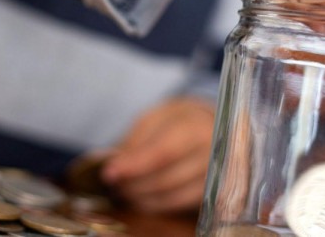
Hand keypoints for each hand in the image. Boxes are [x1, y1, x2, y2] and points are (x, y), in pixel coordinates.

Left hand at [101, 97, 214, 213]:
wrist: (214, 127)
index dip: (134, 166)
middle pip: (164, 179)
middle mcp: (211, 154)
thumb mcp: (156, 118)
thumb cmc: (179, 120)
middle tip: (113, 181)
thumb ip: (136, 140)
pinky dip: (155, 204)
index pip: (162, 152)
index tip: (109, 173)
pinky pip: (178, 206)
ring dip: (141, 196)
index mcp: (195, 127)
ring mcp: (215, 177)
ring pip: (170, 197)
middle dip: (133, 183)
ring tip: (124, 188)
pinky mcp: (212, 194)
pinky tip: (141, 196)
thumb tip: (117, 165)